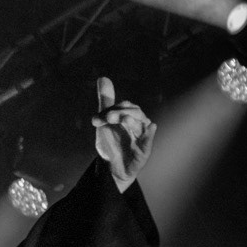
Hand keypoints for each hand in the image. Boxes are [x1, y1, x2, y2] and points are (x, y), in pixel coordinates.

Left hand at [92, 75, 155, 189]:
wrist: (111, 168)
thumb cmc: (112, 143)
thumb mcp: (105, 121)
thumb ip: (106, 101)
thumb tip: (103, 77)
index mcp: (130, 117)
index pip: (125, 106)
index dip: (111, 109)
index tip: (96, 120)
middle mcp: (138, 125)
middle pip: (135, 112)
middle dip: (120, 113)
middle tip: (107, 118)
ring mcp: (142, 138)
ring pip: (142, 124)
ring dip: (132, 120)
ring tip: (122, 119)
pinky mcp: (144, 151)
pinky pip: (149, 141)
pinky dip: (150, 134)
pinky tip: (151, 126)